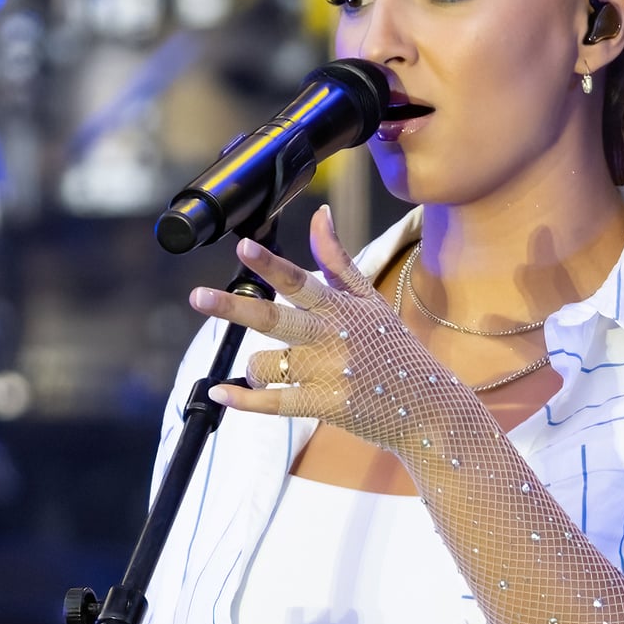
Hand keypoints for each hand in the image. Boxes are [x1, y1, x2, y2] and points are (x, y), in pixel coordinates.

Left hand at [186, 205, 457, 449]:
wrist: (427, 408)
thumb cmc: (395, 350)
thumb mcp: (371, 302)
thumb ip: (339, 261)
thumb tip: (320, 214)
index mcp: (342, 309)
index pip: (302, 281)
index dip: (271, 264)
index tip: (244, 247)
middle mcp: (333, 338)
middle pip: (274, 318)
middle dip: (232, 307)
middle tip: (196, 296)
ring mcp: (329, 373)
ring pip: (266, 364)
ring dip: (251, 369)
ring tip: (259, 373)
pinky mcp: (326, 405)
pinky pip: (273, 403)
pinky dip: (243, 400)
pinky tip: (219, 392)